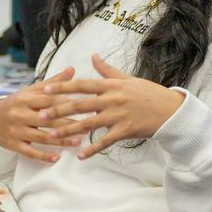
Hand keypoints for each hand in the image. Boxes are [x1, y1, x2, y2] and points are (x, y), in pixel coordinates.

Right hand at [0, 67, 83, 161]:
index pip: (48, 100)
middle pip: (47, 120)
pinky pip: (30, 152)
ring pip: (41, 137)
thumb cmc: (18, 103)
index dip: (66, 103)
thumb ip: (53, 83)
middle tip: (88, 125)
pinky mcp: (13, 144)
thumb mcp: (32, 91)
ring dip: (61, 140)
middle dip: (68, 123)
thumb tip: (72, 69)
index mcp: (25, 99)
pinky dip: (44, 156)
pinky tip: (57, 158)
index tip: (84, 105)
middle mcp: (19, 114)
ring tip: (79, 141)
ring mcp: (16, 130)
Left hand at [43, 54, 185, 159]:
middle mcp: (112, 99)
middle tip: (40, 115)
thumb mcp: (128, 78)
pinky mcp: (125, 130)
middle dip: (58, 110)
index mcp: (111, 85)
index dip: (62, 87)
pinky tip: (80, 155)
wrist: (171, 110)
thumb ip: (107, 70)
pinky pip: (105, 141)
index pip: (82, 85)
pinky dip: (92, 149)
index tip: (44, 89)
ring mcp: (118, 115)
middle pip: (80, 105)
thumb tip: (93, 56)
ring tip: (52, 136)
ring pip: (88, 124)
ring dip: (68, 130)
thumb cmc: (148, 93)